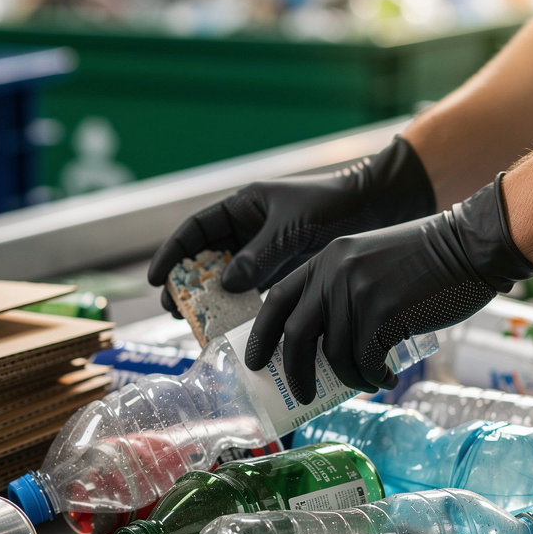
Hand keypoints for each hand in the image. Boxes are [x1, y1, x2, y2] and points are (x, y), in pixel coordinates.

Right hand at [147, 135, 433, 312]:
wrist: (375, 207)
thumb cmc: (332, 206)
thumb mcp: (291, 227)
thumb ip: (260, 255)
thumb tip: (227, 284)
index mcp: (243, 207)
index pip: (196, 230)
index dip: (172, 253)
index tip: (156, 279)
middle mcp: (247, 229)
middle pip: (204, 258)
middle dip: (186, 283)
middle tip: (172, 310)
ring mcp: (262, 251)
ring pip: (226, 278)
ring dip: (210, 300)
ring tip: (196, 324)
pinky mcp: (280, 271)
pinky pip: (252, 291)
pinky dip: (241, 308)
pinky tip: (233, 327)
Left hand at [243, 176, 532, 400]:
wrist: (471, 244)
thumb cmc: (424, 260)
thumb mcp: (367, 262)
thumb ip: (339, 290)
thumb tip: (318, 345)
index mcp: (324, 261)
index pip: (277, 301)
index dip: (261, 336)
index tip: (254, 363)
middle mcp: (333, 274)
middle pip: (295, 335)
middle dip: (294, 373)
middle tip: (301, 396)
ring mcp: (358, 292)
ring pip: (334, 354)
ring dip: (349, 378)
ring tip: (367, 381)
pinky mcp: (385, 312)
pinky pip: (366, 360)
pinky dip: (374, 376)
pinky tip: (387, 376)